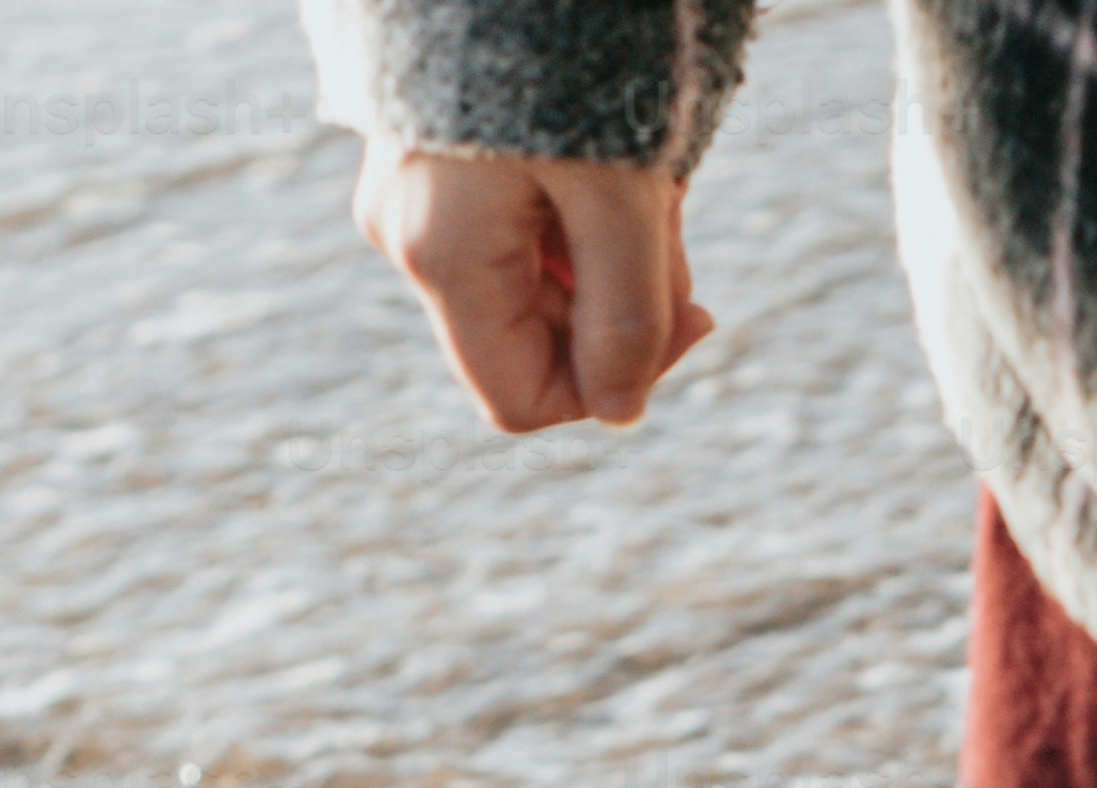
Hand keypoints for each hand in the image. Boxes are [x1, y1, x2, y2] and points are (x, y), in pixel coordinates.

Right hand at [352, 142, 703, 431]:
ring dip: (607, 246)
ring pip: (536, 276)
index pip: (522, 399)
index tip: (689, 319)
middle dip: (621, 297)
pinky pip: (515, 219)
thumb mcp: (619, 195)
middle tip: (671, 226)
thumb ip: (627, 315)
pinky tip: (610, 154)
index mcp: (442, 258)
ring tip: (646, 174)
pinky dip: (577, 204)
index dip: (612, 386)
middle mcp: (407, 236)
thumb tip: (623, 414)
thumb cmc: (565, 64)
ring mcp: (407, 195)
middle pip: (537, 334)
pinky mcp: (427, 159)